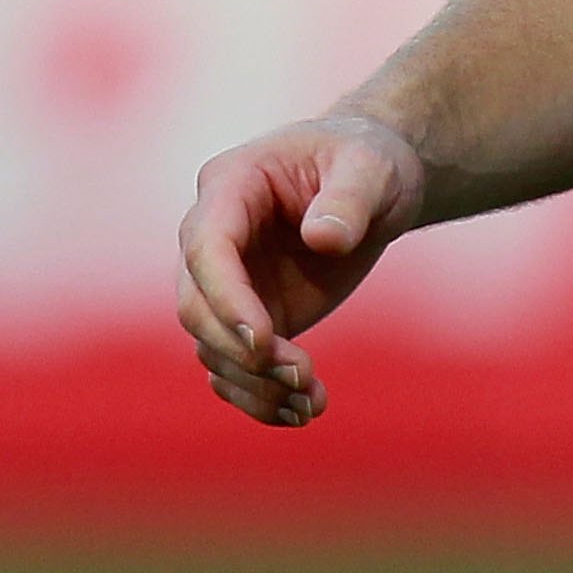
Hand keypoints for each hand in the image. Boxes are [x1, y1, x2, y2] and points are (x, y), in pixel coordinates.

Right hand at [176, 116, 425, 429]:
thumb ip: (349, 198)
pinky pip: (236, 366)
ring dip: (253, 385)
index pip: (206, 248)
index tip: (265, 340)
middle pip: (197, 306)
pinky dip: (261, 396)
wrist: (376, 182)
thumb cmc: (370, 161)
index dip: (227, 298)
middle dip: (241, 350)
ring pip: (211, 347)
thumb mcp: (372, 168)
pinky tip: (304, 411)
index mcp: (231, 185)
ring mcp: (228, 280)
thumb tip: (323, 239)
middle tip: (302, 374)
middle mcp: (214, 236)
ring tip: (311, 404)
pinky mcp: (251, 315)